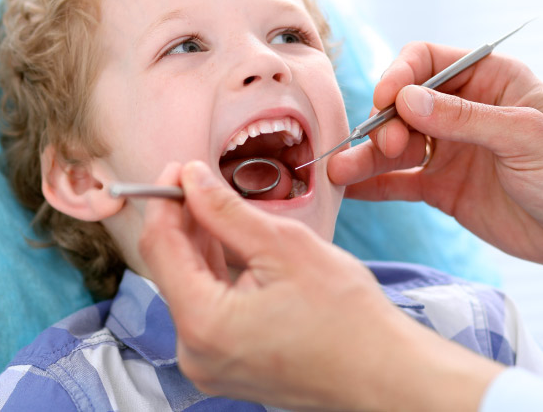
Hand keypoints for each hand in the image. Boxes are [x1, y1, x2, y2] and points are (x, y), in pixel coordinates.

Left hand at [139, 161, 500, 410]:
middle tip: (201, 181)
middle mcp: (194, 352)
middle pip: (171, 269)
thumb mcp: (285, 246)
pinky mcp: (227, 366)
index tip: (179, 169)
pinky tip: (232, 246)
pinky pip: (208, 310)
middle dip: (184, 221)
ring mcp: (209, 364)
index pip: (159, 247)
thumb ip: (227, 210)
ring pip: (189, 288)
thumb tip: (191, 178)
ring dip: (200, 246)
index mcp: (203, 323)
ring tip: (220, 208)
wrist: (383, 372)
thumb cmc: (347, 317)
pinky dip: (216, 275)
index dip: (165, 201)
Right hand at [328, 41, 542, 269]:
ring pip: (395, 145)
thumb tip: (406, 99)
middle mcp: (461, 111)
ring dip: (366, 156)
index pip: (427, 61)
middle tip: (385, 147)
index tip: (386, 100)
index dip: (400, 75)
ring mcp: (448, 150)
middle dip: (384, 123)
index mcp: (487, 80)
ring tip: (339, 171)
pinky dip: (373, 185)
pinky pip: (399, 181)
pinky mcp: (441, 187)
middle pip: (403, 105)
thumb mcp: (526, 137)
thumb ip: (465, 118)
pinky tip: (348, 190)